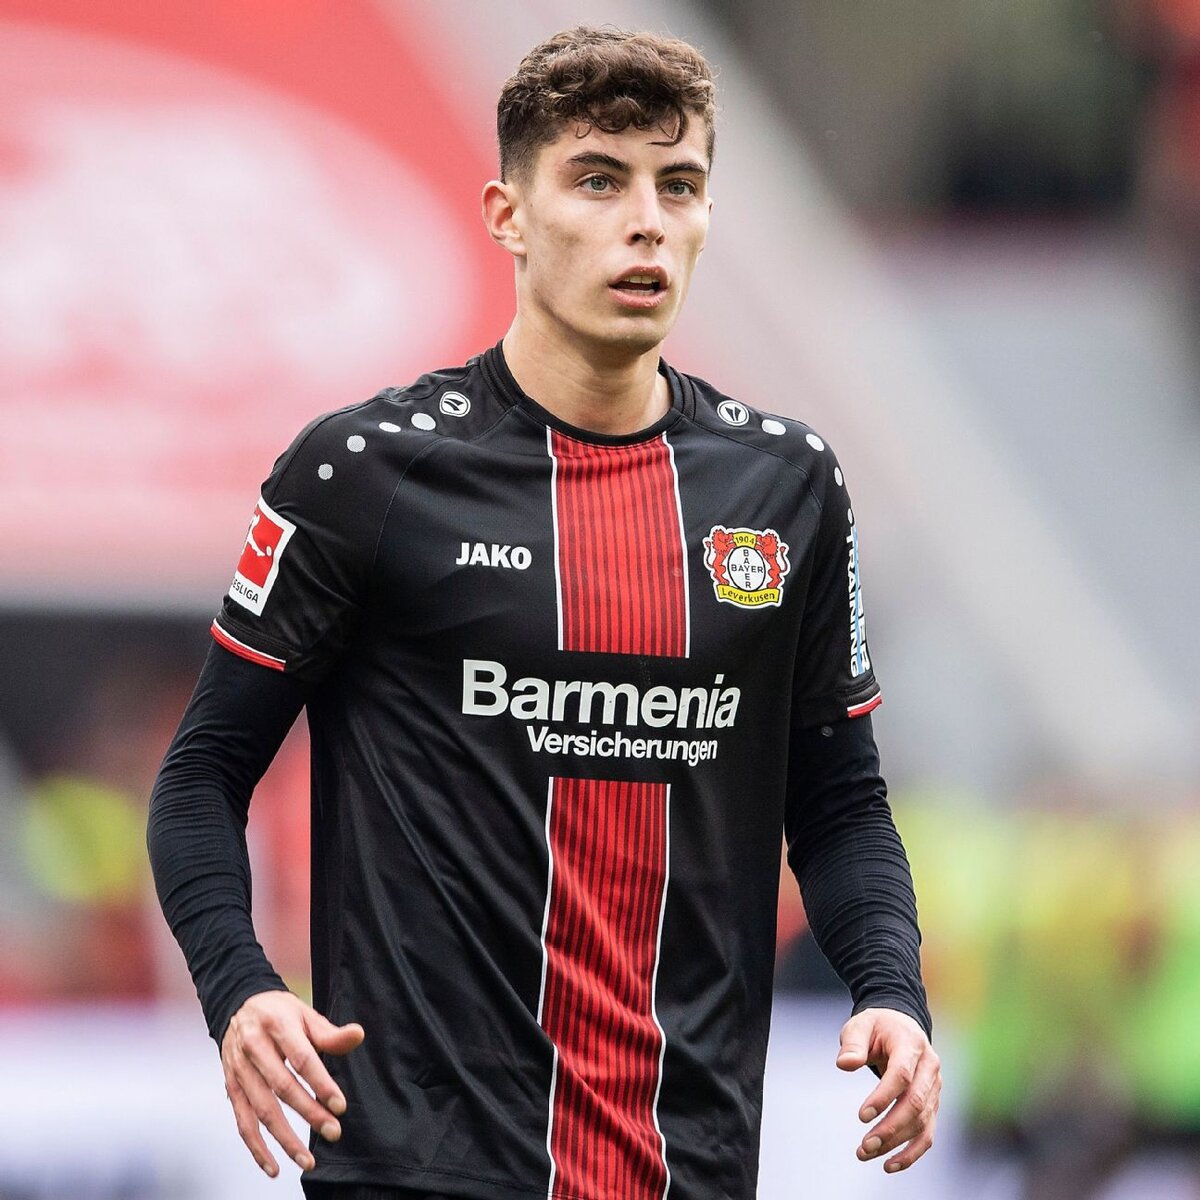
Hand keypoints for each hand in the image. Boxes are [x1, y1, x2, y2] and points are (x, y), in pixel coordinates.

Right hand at [220, 990, 364, 1177]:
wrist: (237, 1005)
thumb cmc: (279, 1013)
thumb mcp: (305, 1014)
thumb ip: (330, 1032)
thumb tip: (358, 1035)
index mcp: (277, 1026)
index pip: (302, 1059)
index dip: (321, 1084)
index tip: (340, 1106)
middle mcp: (254, 1048)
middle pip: (283, 1087)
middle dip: (309, 1113)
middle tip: (333, 1132)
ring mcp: (239, 1071)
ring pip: (262, 1110)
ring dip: (284, 1139)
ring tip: (308, 1160)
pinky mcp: (231, 1088)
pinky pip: (243, 1123)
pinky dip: (256, 1148)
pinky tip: (274, 1167)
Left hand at [836, 1007, 939, 1173]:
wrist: (902, 1027)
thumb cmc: (877, 1027)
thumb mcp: (861, 1025)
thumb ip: (853, 1043)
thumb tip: (845, 1064)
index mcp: (911, 1044)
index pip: (902, 1074)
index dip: (883, 1096)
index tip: (861, 1116)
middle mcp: (929, 1068)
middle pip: (915, 1103)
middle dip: (890, 1128)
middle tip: (864, 1146)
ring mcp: (935, 1088)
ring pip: (921, 1122)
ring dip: (896, 1143)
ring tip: (866, 1154)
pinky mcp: (933, 1105)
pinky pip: (927, 1134)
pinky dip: (911, 1153)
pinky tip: (889, 1165)